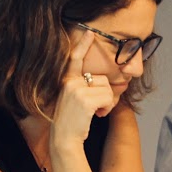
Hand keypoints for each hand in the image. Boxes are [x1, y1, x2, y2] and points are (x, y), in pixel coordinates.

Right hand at [51, 30, 116, 150]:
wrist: (64, 139)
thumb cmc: (72, 121)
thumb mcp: (74, 99)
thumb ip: (84, 88)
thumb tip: (107, 83)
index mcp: (67, 81)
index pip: (75, 59)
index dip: (83, 45)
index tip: (90, 33)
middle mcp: (70, 82)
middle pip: (102, 79)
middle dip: (105, 94)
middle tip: (96, 108)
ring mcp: (77, 90)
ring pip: (107, 89)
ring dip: (107, 102)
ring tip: (95, 112)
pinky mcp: (85, 99)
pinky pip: (108, 98)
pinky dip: (107, 108)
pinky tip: (96, 115)